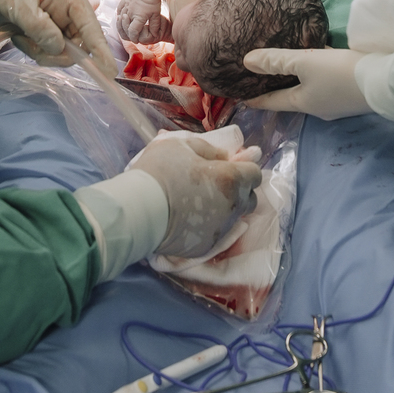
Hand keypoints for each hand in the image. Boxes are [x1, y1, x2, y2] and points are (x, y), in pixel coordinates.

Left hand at [0, 0, 110, 62]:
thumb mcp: (19, 3)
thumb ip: (39, 27)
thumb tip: (59, 48)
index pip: (91, 27)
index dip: (101, 50)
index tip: (109, 71)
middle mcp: (70, 9)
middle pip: (77, 46)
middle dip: (53, 53)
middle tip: (27, 45)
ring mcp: (59, 20)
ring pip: (61, 51)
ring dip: (39, 51)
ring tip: (19, 37)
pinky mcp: (48, 29)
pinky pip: (49, 50)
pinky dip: (34, 49)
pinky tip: (18, 37)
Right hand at [116, 0, 171, 44]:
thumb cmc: (153, 0)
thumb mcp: (156, 14)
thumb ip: (155, 25)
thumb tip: (154, 35)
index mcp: (139, 17)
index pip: (133, 32)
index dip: (134, 38)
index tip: (136, 40)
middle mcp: (130, 13)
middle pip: (124, 27)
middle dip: (127, 33)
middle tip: (130, 36)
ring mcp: (126, 7)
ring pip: (119, 19)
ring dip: (121, 25)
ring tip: (125, 28)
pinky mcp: (124, 1)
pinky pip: (118, 10)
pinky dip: (119, 15)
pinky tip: (121, 18)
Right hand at [128, 130, 261, 257]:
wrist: (138, 210)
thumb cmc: (160, 171)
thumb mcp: (183, 145)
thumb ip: (211, 149)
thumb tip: (227, 157)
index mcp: (230, 178)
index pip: (255, 174)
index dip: (244, 168)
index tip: (229, 167)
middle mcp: (232, 206)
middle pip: (250, 199)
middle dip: (240, 191)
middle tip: (218, 184)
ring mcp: (220, 229)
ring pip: (235, 218)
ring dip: (227, 209)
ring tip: (203, 202)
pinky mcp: (206, 246)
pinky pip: (217, 234)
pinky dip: (210, 226)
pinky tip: (191, 219)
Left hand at [245, 47, 369, 119]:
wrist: (386, 82)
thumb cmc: (340, 73)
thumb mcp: (305, 62)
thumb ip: (276, 60)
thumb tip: (246, 62)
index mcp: (304, 103)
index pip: (273, 102)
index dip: (257, 99)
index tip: (242, 99)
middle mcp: (318, 107)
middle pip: (292, 96)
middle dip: (278, 88)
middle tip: (262, 78)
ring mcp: (337, 102)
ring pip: (310, 88)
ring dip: (299, 79)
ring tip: (289, 66)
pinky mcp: (351, 92)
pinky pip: (326, 81)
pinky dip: (318, 72)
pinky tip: (321, 58)